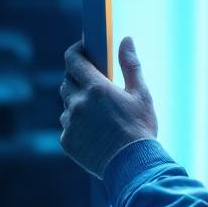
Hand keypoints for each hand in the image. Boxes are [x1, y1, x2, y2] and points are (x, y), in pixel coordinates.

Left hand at [59, 36, 158, 176]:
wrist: (133, 166)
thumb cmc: (140, 129)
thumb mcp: (141, 94)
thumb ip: (130, 65)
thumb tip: (126, 40)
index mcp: (96, 88)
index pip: (73, 59)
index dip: (76, 51)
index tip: (83, 48)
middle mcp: (78, 103)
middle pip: (67, 81)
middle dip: (78, 77)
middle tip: (94, 83)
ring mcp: (70, 123)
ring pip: (67, 105)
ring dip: (77, 103)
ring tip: (97, 112)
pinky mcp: (66, 141)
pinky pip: (67, 126)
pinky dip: (76, 124)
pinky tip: (94, 131)